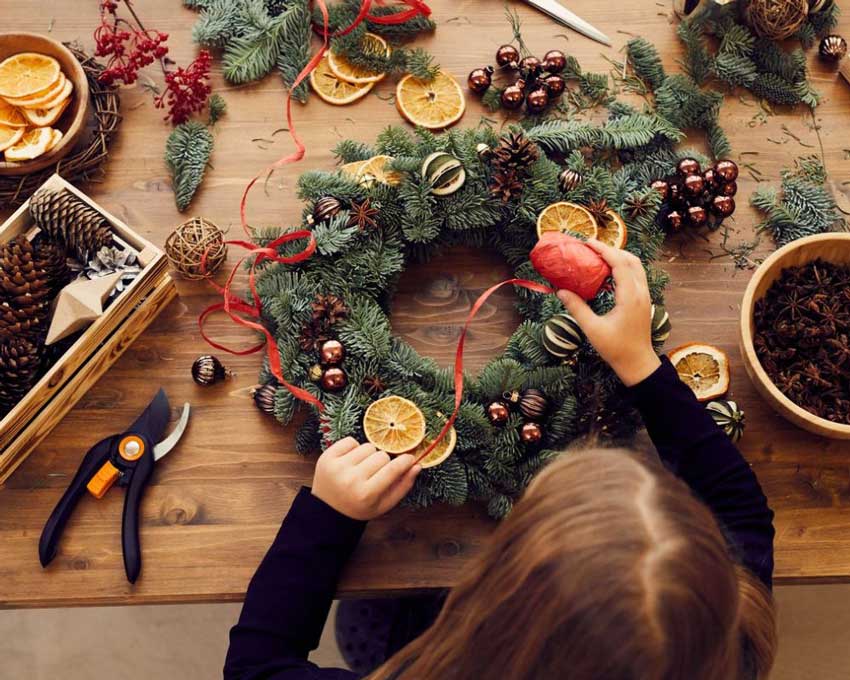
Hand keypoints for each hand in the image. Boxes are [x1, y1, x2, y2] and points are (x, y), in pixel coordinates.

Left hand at [311, 437, 420, 520]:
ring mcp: (337, 467)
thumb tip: (417, 465)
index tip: (410, 458)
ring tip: (362, 468)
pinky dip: (354, 448)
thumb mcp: (384, 504)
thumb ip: (403, 486)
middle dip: (384, 462)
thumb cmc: (360, 507)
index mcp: (366, 494)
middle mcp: (351, 479)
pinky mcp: (326, 457)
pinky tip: (351, 461)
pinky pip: (350, 441)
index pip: (393, 469)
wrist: (327, 510)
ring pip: (367, 447)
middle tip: (376, 473)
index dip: (405, 461)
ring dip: (369, 455)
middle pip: (381, 456)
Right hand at [556, 240, 659, 386]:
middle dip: (612, 250)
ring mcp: (645, 296)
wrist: (637, 363)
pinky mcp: (643, 301)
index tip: (588, 243)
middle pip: (631, 260)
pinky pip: (636, 276)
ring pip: (636, 267)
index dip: (604, 250)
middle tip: (591, 247)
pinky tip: (606, 274)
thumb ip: (577, 308)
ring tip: (598, 257)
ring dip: (619, 258)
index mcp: (630, 297)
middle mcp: (641, 292)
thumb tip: (560, 291)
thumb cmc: (615, 348)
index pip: (620, 264)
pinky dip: (623, 268)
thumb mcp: (592, 329)